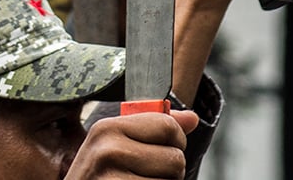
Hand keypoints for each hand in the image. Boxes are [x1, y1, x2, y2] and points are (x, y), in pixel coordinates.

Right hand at [65, 109, 197, 179]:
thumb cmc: (100, 175)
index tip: (162, 149)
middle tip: (146, 174)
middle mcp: (108, 151)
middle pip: (175, 158)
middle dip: (169, 170)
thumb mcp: (116, 146)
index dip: (175, 140)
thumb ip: (153, 128)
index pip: (167, 126)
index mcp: (107, 129)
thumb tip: (192, 119)